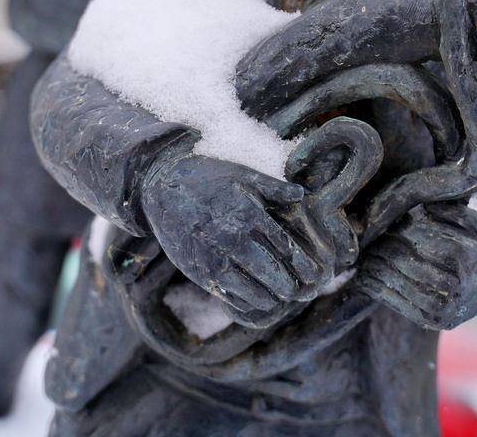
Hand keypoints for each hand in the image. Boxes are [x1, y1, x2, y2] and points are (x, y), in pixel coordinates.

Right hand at [141, 152, 333, 327]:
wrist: (162, 189)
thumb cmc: (208, 178)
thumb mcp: (243, 175)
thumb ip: (274, 188)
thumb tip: (302, 195)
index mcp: (248, 215)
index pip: (287, 249)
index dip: (304, 266)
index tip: (314, 274)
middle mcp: (232, 240)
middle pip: (274, 276)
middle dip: (292, 287)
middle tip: (303, 292)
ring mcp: (214, 260)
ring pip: (255, 293)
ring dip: (272, 298)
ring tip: (281, 295)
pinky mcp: (199, 274)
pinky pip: (231, 298)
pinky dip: (248, 302)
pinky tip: (255, 297)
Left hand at [359, 200, 476, 329]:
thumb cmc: (476, 245)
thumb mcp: (472, 221)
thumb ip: (447, 209)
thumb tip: (418, 202)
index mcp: (463, 255)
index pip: (419, 237)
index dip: (398, 229)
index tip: (384, 221)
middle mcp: (454, 283)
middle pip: (405, 260)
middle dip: (383, 248)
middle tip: (368, 239)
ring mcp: (443, 306)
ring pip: (398, 282)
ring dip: (375, 268)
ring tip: (364, 256)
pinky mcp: (433, 321)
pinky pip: (398, 304)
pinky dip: (377, 289)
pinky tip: (366, 277)